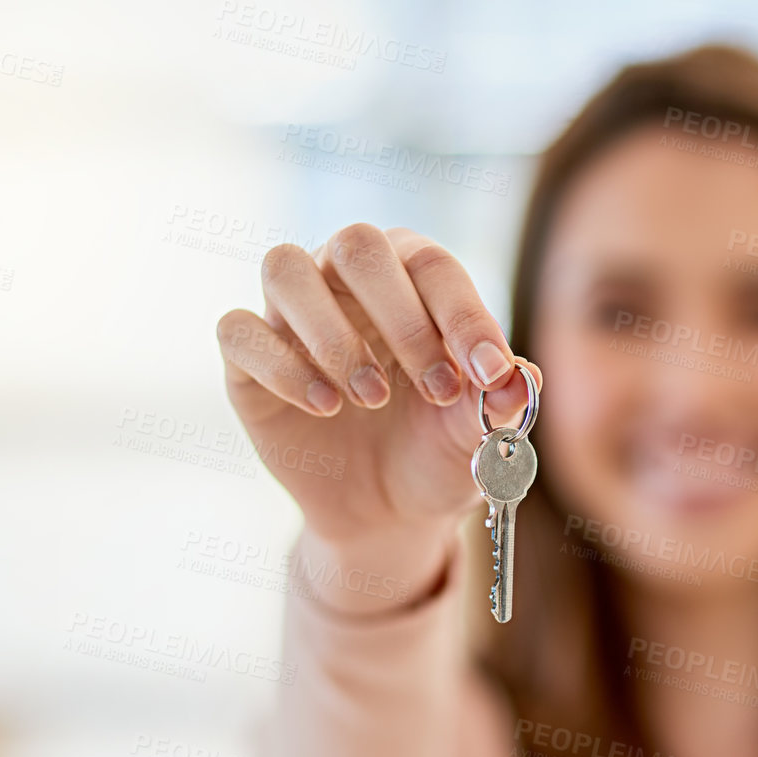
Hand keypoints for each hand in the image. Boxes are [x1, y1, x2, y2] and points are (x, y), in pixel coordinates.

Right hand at [216, 224, 540, 545]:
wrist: (387, 512)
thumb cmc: (437, 452)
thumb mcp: (477, 436)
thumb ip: (498, 402)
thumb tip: (518, 377)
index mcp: (411, 278)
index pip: (432, 265)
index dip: (463, 315)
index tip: (490, 373)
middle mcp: (345, 279)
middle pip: (356, 244)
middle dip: (402, 317)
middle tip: (437, 389)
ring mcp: (291, 315)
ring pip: (284, 267)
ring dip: (333, 334)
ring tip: (371, 398)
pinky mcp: (247, 361)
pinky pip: (239, 331)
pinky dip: (282, 366)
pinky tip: (324, 408)